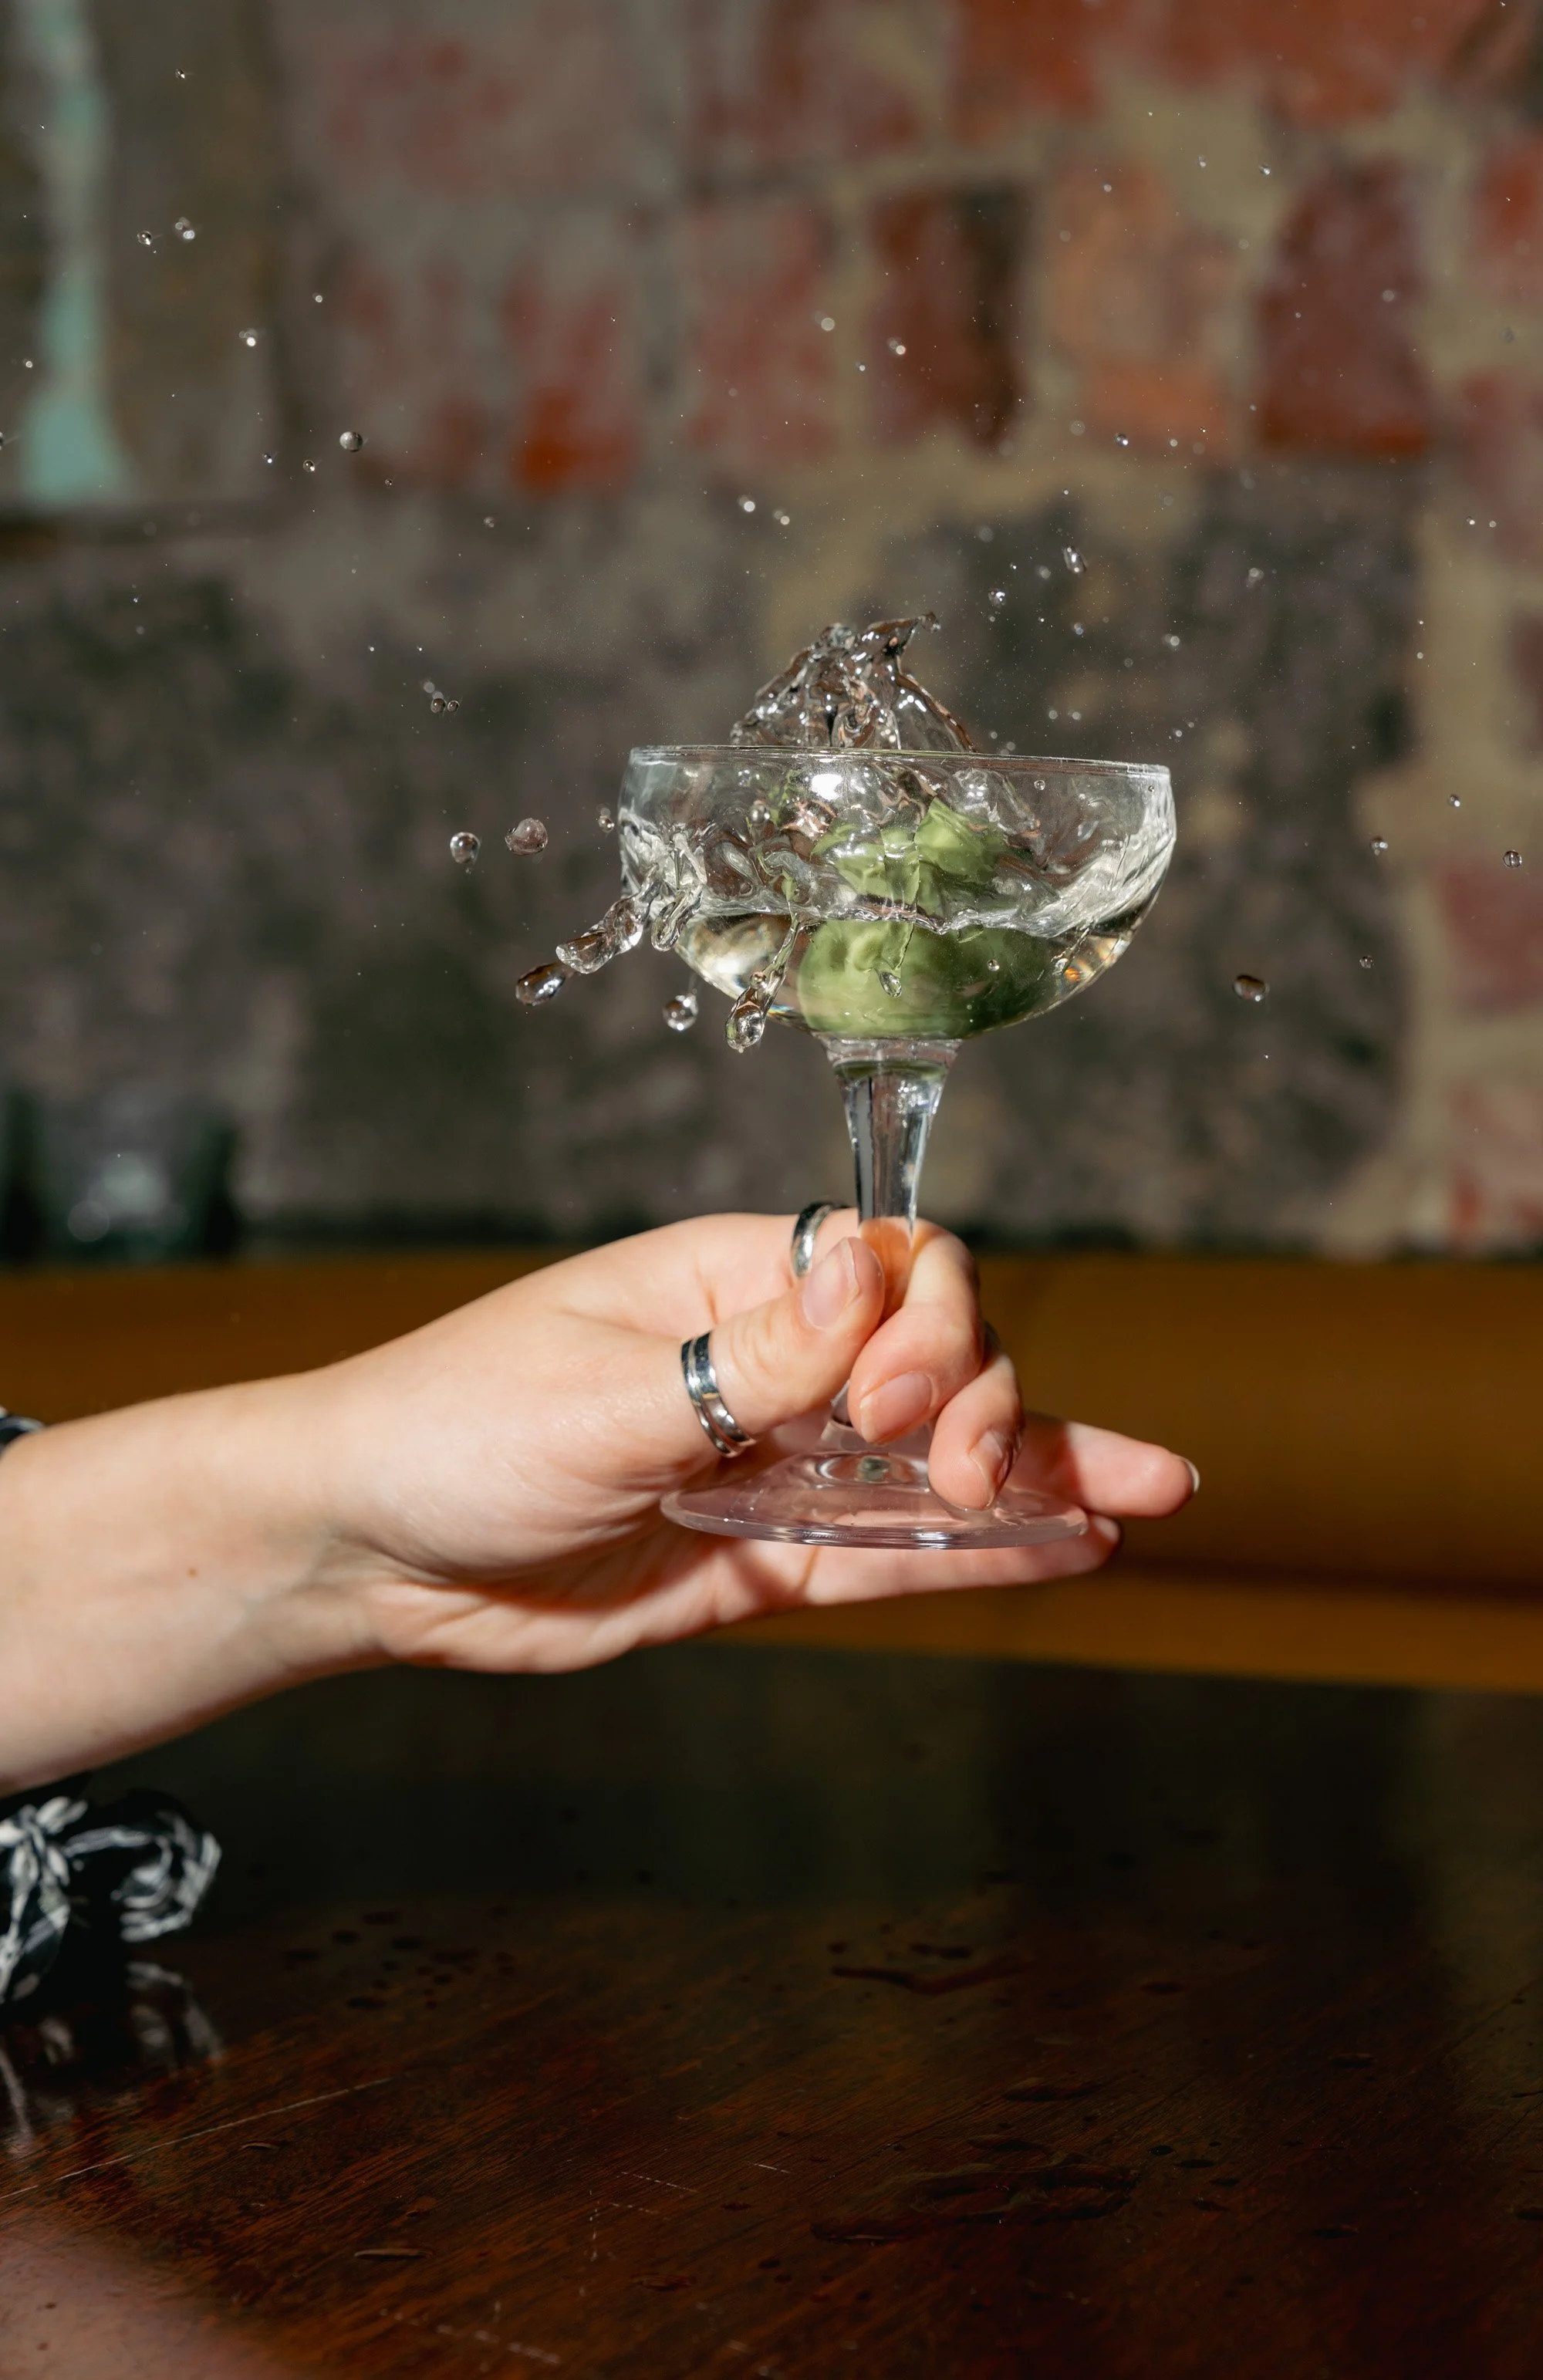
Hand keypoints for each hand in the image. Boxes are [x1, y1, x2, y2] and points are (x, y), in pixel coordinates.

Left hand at [309, 1212, 1194, 1672]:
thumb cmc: (453, 1430)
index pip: (889, 1266)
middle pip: (935, 1359)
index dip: (928, 1320)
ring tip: (1154, 1494)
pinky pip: (891, 1557)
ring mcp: (776, 1465)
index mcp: (731, 1283)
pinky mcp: (764, 1560)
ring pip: (934, 1462)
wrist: (367, 1554)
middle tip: (959, 1468)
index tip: (893, 1397)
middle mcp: (771, 1365)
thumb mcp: (601, 1389)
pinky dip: (979, 1556)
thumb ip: (751, 1357)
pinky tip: (1073, 1546)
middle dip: (984, 1402)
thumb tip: (874, 1273)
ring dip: (1039, 1473)